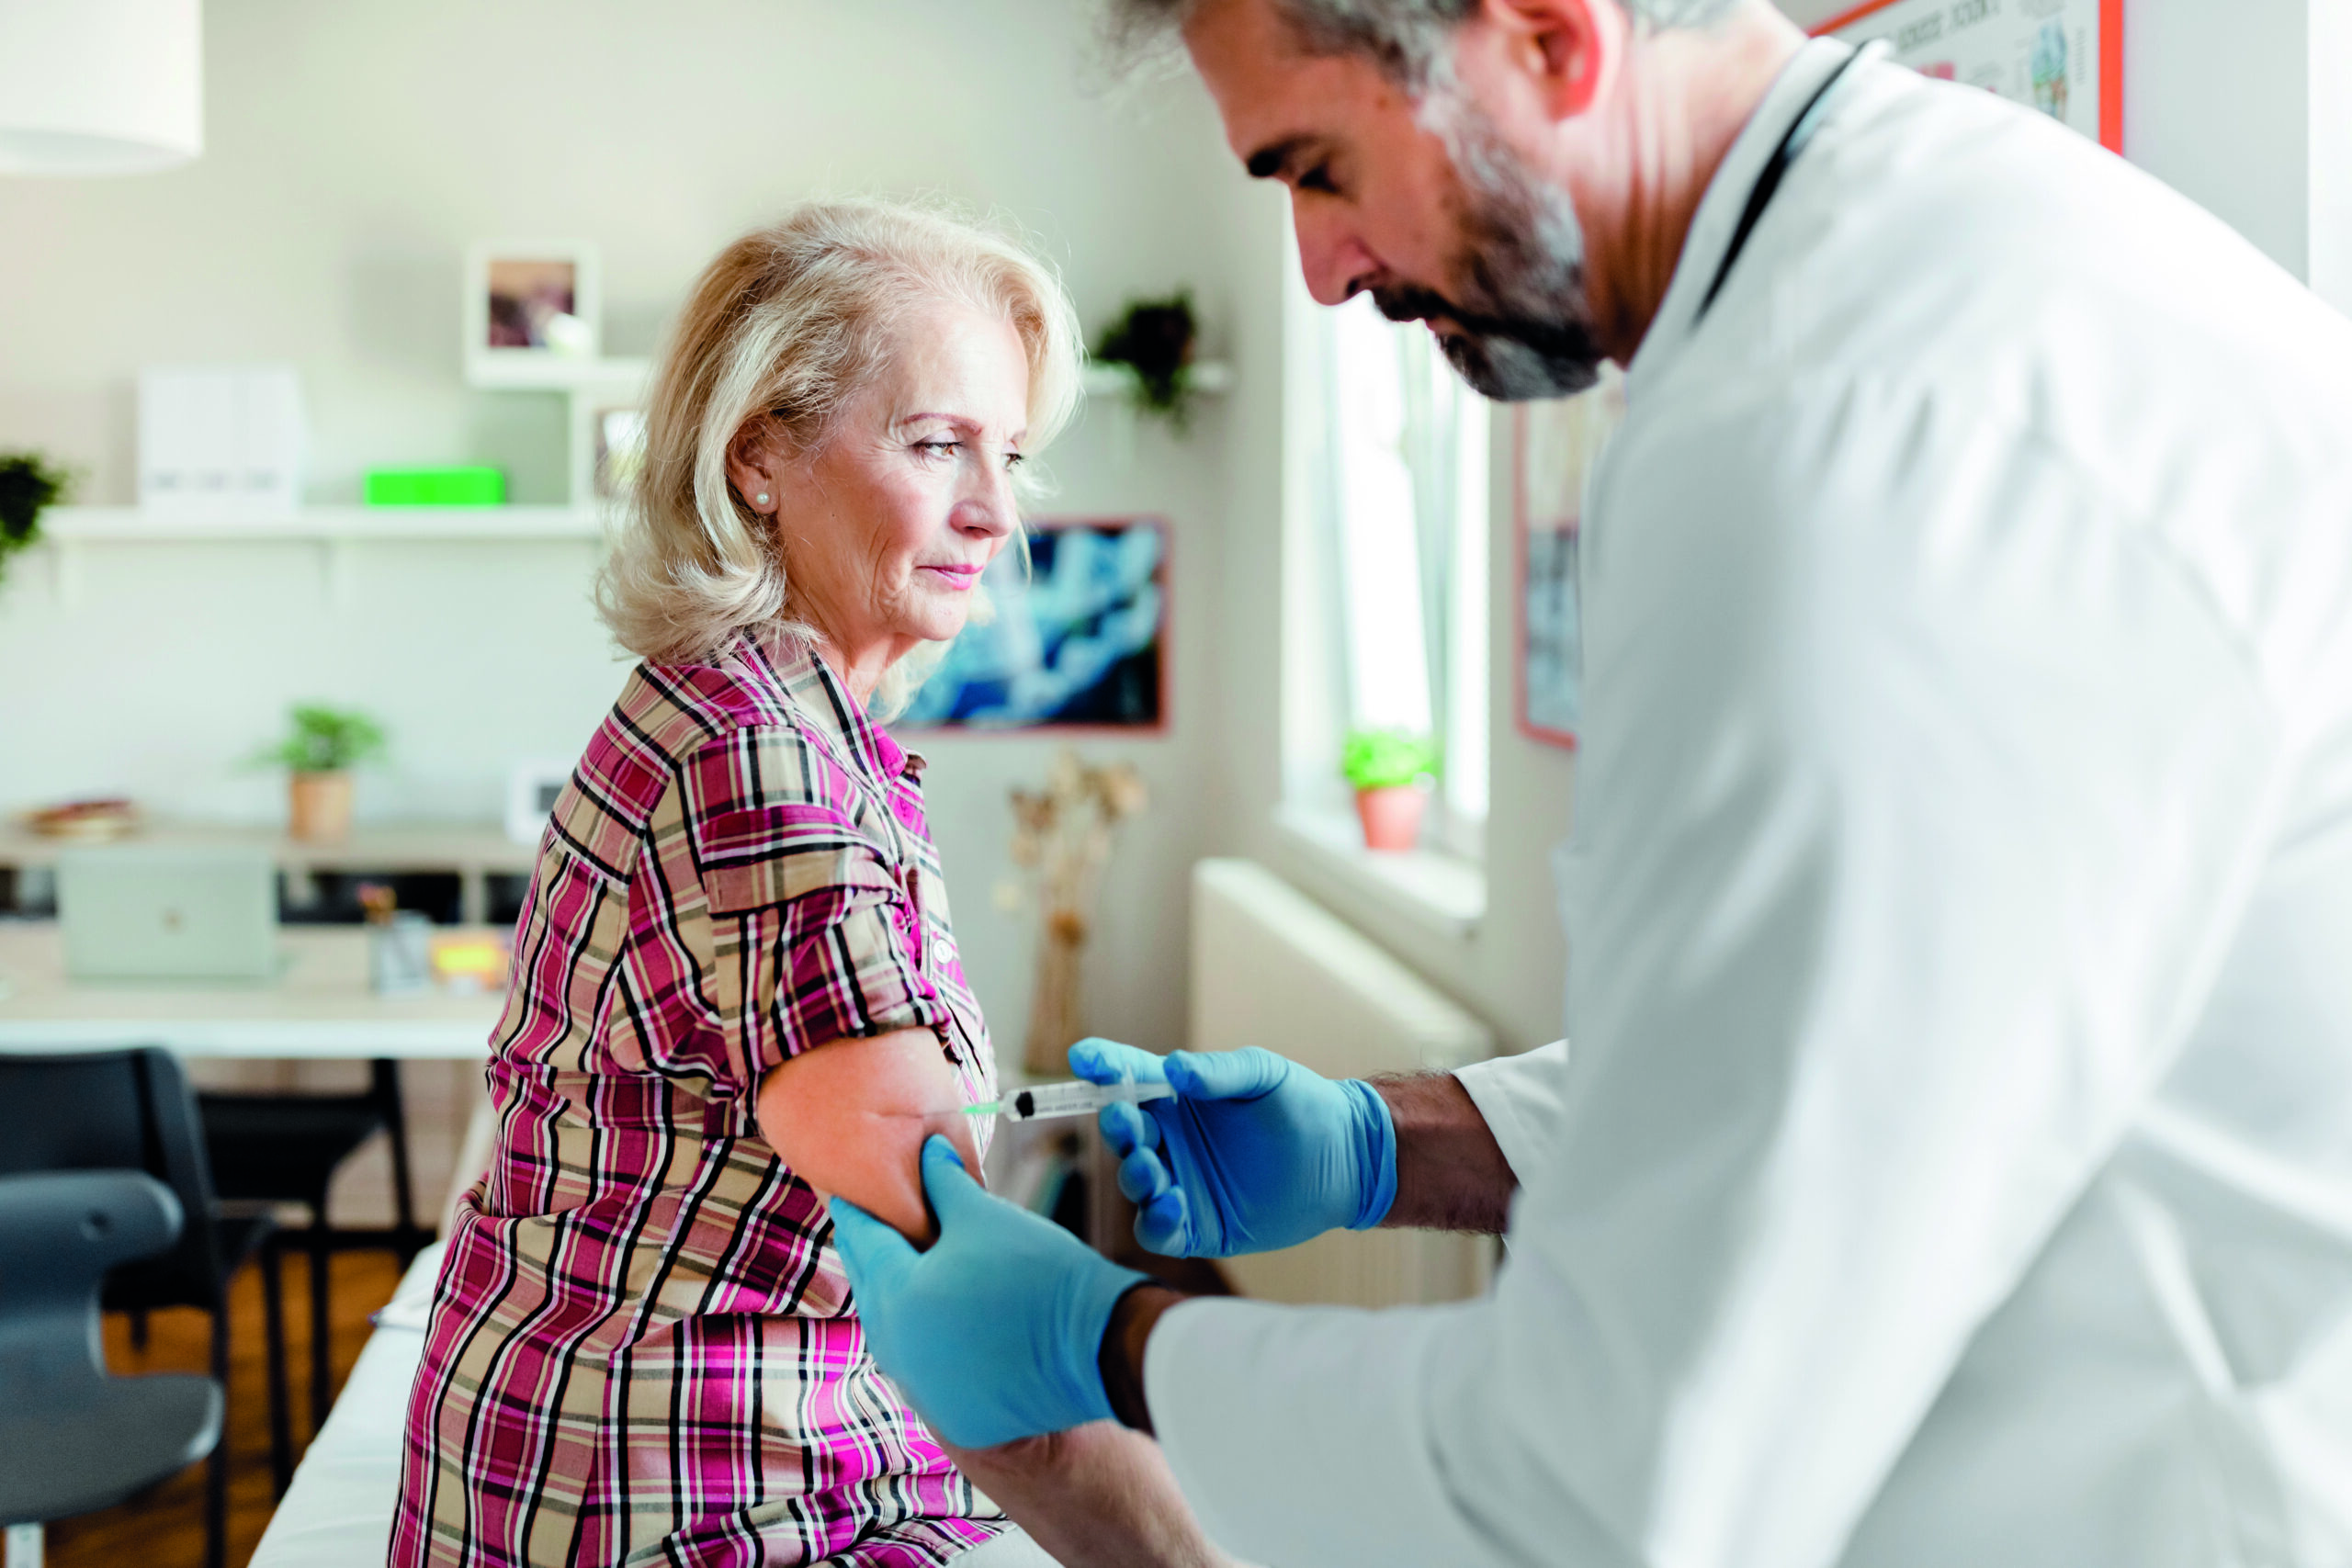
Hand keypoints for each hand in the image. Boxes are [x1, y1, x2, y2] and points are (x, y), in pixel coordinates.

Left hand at [829, 1136, 1145, 1448]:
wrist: (1097, 1346)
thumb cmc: (1039, 1273)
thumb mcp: (985, 1217)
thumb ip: (945, 1182)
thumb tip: (928, 1150)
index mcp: (898, 1296)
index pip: (864, 1242)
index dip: (856, 1212)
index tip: (846, 1192)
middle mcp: (898, 1350)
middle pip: (873, 1290)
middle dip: (871, 1255)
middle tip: (868, 1227)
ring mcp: (924, 1390)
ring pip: (894, 1335)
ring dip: (896, 1301)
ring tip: (904, 1271)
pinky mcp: (954, 1416)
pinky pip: (925, 1371)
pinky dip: (926, 1343)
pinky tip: (939, 1322)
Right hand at [1070, 1038, 1397, 1257]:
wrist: (1346, 1159)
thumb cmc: (1304, 1105)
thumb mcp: (1263, 1074)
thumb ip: (1218, 1071)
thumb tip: (1173, 1068)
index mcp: (1178, 1096)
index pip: (1127, 1077)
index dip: (1101, 1067)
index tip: (1082, 1058)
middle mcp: (1171, 1139)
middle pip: (1123, 1132)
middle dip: (1116, 1125)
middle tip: (1124, 1118)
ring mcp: (1179, 1182)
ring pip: (1134, 1181)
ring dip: (1135, 1173)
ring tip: (1156, 1166)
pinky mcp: (1195, 1225)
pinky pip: (1157, 1228)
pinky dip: (1155, 1219)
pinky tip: (1174, 1202)